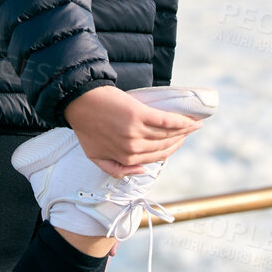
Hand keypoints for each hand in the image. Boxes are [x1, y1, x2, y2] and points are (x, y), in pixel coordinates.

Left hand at [63, 85, 202, 176]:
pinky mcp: (139, 114)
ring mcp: (136, 132)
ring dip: (184, 130)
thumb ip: (116, 169)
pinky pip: (166, 121)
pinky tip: (191, 119)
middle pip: (165, 146)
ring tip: (193, 125)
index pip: (155, 158)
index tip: (179, 142)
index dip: (170, 150)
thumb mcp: (95, 157)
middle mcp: (133, 148)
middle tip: (190, 131)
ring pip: (167, 135)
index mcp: (125, 159)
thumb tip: (142, 170)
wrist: (78, 101)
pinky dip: (181, 121)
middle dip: (181, 140)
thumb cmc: (86, 127)